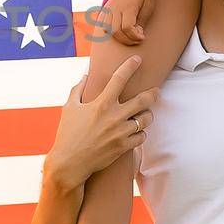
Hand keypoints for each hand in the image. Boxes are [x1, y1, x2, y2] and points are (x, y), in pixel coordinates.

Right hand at [47, 57, 157, 189]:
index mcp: (101, 104)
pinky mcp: (123, 147)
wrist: (69, 163)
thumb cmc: (67, 134)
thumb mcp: (69, 108)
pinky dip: (140, 133)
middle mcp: (114, 117)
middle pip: (143, 100)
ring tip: (144, 114)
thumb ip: (78, 89)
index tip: (138, 59)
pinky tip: (136, 131)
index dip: (130, 66)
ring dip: (147, 115)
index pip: (120, 79)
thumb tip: (85, 74)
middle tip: (156, 91)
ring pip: (146, 119)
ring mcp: (120, 133)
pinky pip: (141, 136)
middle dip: (153, 93)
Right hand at [105, 0, 154, 45]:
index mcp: (128, 6)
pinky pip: (103, 25)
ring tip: (129, 36)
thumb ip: (142, 21)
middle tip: (137, 39)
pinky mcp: (106, 10)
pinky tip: (120, 30)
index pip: (127, 27)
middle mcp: (116, 8)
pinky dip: (110, 31)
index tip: (143, 37)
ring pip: (108, 30)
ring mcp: (109, 9)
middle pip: (116, 31)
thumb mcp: (148, 6)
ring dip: (119, 37)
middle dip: (127, 40)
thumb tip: (137, 35)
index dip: (135, 36)